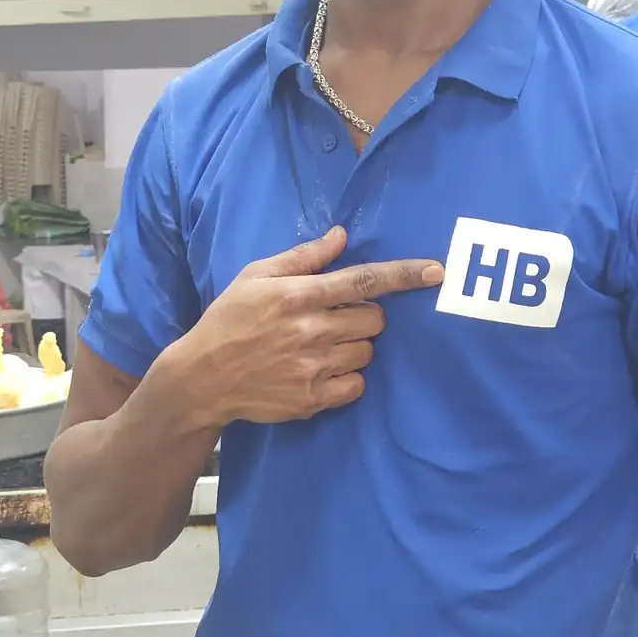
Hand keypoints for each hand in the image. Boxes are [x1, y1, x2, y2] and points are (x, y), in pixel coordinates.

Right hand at [172, 226, 442, 427]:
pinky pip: (356, 384)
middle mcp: (310, 330)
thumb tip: (342, 236)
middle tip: (337, 317)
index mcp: (298, 295)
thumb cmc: (229, 319)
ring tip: (322, 344)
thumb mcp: (256, 276)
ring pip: (367, 351)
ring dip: (355, 344)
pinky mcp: (312, 399)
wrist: (202, 378)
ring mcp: (313, 368)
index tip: (435, 272)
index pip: (364, 281)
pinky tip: (322, 369)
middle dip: (365, 315)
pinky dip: (347, 376)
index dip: (405, 276)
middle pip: (375, 319)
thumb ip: (303, 257)